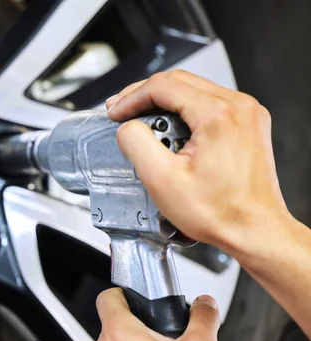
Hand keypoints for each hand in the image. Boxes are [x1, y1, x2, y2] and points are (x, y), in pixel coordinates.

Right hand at [106, 70, 289, 258]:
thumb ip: (136, 144)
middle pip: (178, 81)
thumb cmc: (219, 212)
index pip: (162, 86)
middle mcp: (238, 107)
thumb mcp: (162, 180)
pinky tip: (169, 128)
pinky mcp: (248, 124)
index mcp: (218, 114)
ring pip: (194, 89)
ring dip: (163, 101)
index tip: (115, 112)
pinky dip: (183, 110)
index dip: (131, 97)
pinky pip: (209, 103)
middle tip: (121, 109)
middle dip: (143, 94)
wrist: (254, 230)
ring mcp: (247, 114)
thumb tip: (127, 127)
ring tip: (141, 120)